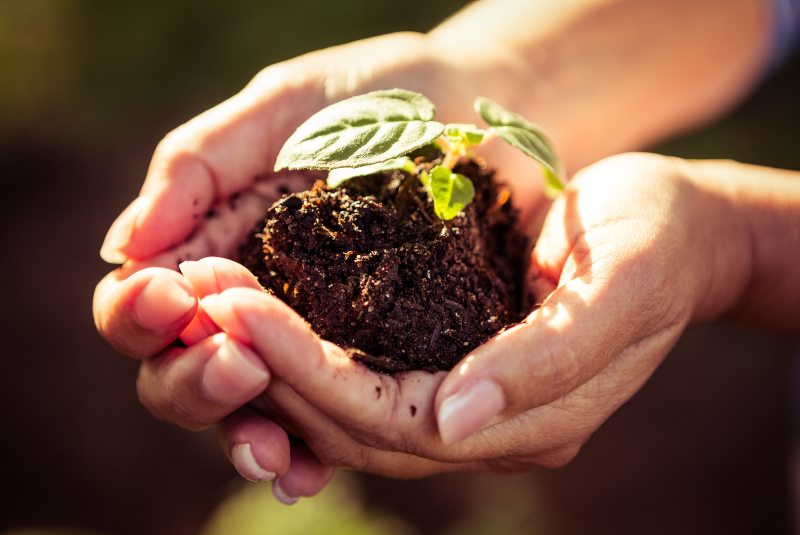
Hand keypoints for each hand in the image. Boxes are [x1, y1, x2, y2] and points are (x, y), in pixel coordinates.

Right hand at [93, 31, 548, 500]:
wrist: (487, 109)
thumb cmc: (382, 100)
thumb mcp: (286, 108)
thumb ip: (201, 165)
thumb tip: (126, 246)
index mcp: (214, 247)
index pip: (144, 302)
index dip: (141, 313)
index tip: (176, 295)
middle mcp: (254, 305)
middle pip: (182, 373)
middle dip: (193, 379)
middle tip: (234, 358)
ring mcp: (311, 342)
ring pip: (251, 412)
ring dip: (247, 434)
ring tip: (268, 443)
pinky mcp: (376, 364)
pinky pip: (330, 422)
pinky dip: (312, 454)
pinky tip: (310, 470)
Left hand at [195, 152, 747, 476]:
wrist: (673, 229)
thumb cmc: (653, 247)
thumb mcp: (620, 291)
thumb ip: (548, 362)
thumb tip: (453, 421)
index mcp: (525, 420)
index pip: (391, 418)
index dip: (305, 370)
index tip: (235, 309)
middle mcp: (481, 422)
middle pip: (350, 418)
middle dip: (265, 360)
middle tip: (196, 297)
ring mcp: (460, 396)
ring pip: (341, 402)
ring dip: (268, 353)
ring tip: (206, 298)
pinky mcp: (444, 356)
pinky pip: (357, 367)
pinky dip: (300, 341)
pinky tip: (255, 302)